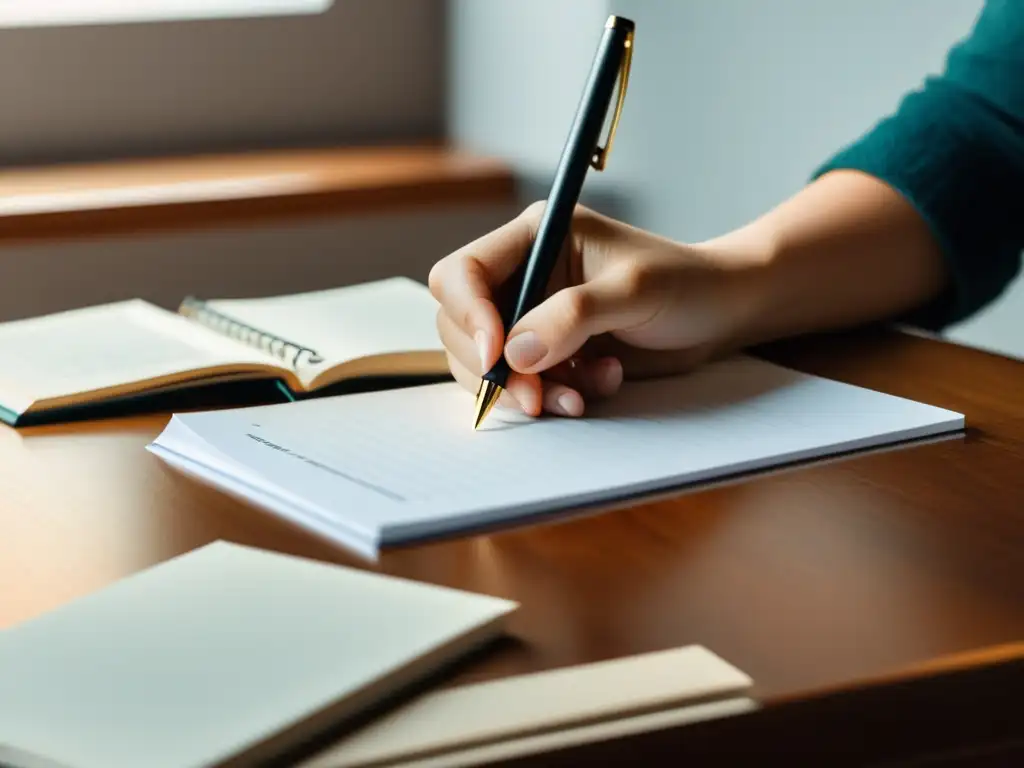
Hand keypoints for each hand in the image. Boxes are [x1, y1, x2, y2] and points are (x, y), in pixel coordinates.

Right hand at [428, 202, 767, 416]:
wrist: (720, 316)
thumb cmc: (685, 285)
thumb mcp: (634, 290)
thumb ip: (573, 316)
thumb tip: (513, 354)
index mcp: (534, 237)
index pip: (462, 273)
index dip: (467, 315)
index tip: (495, 357)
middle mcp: (523, 275)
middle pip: (460, 326)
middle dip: (494, 369)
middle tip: (535, 397)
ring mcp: (532, 317)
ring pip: (486, 365)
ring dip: (527, 390)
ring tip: (580, 397)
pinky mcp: (548, 354)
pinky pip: (522, 385)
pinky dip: (553, 397)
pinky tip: (599, 384)